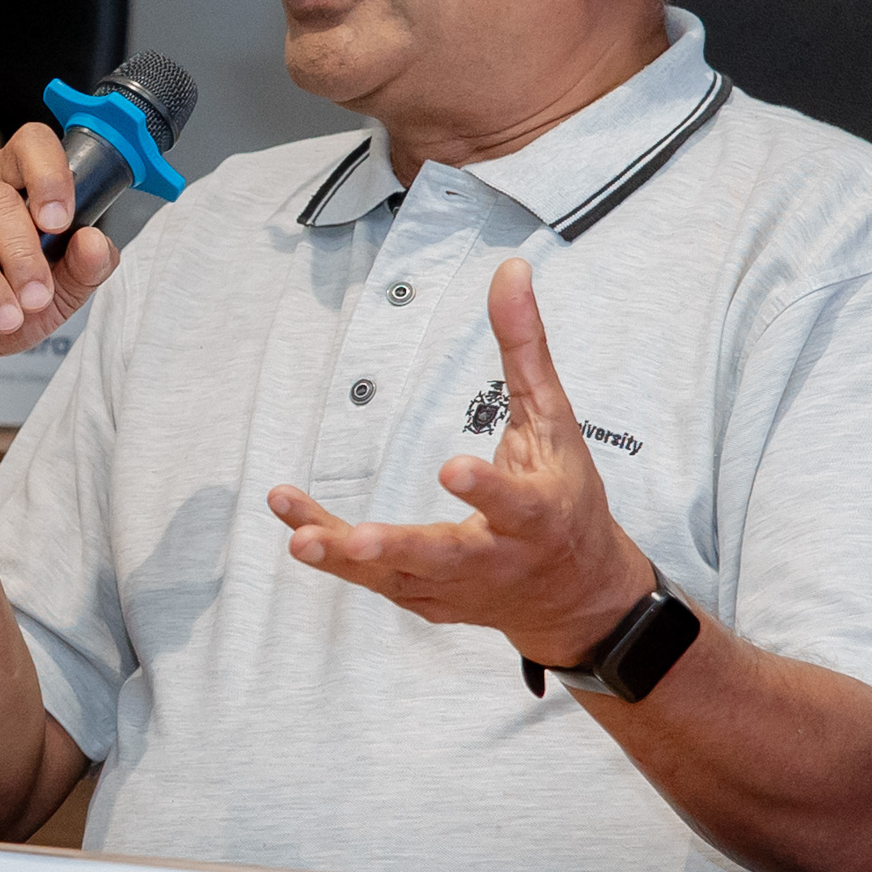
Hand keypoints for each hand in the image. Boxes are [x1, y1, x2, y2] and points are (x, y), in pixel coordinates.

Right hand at [0, 122, 118, 378]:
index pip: (30, 144)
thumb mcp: (58, 293)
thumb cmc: (4, 303)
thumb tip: (94, 243)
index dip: (48, 175)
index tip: (59, 222)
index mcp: (6, 178)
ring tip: (4, 319)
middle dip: (21, 253)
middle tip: (36, 298)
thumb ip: (83, 267)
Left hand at [268, 257, 652, 667]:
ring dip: (344, 558)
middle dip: (398, 548)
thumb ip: (525, 348)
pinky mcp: (425, 600)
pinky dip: (336, 561)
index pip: (513, 501)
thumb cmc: (566, 499)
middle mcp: (495, 557)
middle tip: (358, 539)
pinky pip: (374, 582)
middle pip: (444, 556)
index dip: (485, 488)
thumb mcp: (555, 421)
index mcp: (536, 514)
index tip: (451, 468)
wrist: (576, 594)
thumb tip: (509, 270)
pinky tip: (295, 529)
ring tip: (298, 537)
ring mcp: (456, 586)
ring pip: (395, 576)